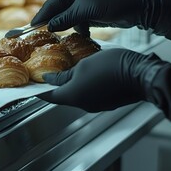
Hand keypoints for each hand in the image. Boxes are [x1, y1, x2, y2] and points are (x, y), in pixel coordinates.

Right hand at [31, 0, 142, 35]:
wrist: (133, 8)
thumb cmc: (109, 4)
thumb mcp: (84, 12)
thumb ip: (66, 19)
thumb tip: (49, 26)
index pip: (52, 2)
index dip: (42, 14)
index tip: (32, 25)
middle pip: (59, 10)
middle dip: (54, 22)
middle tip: (41, 33)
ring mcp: (83, 3)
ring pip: (68, 18)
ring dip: (69, 26)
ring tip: (63, 34)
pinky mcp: (90, 12)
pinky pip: (78, 22)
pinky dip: (80, 28)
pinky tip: (85, 33)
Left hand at [38, 48, 165, 111]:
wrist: (141, 74)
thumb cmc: (110, 67)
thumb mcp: (83, 65)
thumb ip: (64, 75)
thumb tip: (50, 79)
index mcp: (73, 97)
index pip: (48, 96)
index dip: (37, 89)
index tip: (29, 84)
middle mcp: (83, 104)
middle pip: (63, 95)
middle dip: (54, 84)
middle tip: (47, 71)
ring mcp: (97, 104)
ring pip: (78, 93)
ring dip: (71, 82)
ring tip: (67, 67)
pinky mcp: (108, 101)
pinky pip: (90, 92)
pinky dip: (84, 83)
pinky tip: (87, 70)